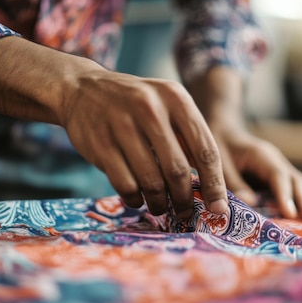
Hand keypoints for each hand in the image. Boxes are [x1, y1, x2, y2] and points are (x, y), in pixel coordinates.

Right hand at [60, 69, 228, 218]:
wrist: (82, 89)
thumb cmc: (135, 104)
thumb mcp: (166, 105)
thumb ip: (189, 137)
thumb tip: (212, 186)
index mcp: (176, 99)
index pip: (205, 150)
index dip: (214, 185)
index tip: (219, 210)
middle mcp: (151, 108)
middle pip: (178, 171)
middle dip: (185, 200)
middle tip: (185, 213)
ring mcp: (122, 125)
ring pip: (151, 182)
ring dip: (159, 203)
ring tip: (160, 206)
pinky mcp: (100, 143)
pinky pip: (126, 185)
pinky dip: (135, 199)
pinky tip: (137, 198)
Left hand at [184, 65, 301, 219]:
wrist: (223, 130)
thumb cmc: (219, 145)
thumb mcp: (219, 163)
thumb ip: (233, 182)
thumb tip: (251, 203)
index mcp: (262, 155)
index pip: (278, 176)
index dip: (285, 195)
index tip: (291, 213)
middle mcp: (276, 160)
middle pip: (295, 180)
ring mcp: (279, 167)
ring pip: (299, 184)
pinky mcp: (277, 175)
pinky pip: (293, 187)